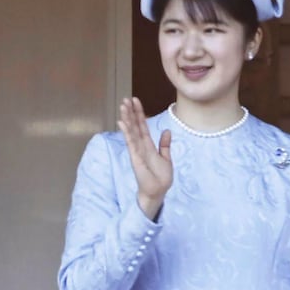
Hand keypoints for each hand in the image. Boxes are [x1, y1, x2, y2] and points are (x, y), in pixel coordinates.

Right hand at [119, 96, 172, 219]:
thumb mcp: (166, 158)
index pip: (142, 125)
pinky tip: (122, 122)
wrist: (158, 191)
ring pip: (131, 131)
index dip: (139, 113)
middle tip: (126, 99)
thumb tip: (167, 130)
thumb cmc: (161, 177)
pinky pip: (130, 142)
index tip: (135, 101)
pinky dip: (126, 132)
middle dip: (131, 112)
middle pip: (135, 125)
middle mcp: (140, 145)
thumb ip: (165, 144)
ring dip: (127, 118)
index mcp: (148, 144)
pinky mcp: (135, 157)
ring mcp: (136, 150)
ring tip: (123, 106)